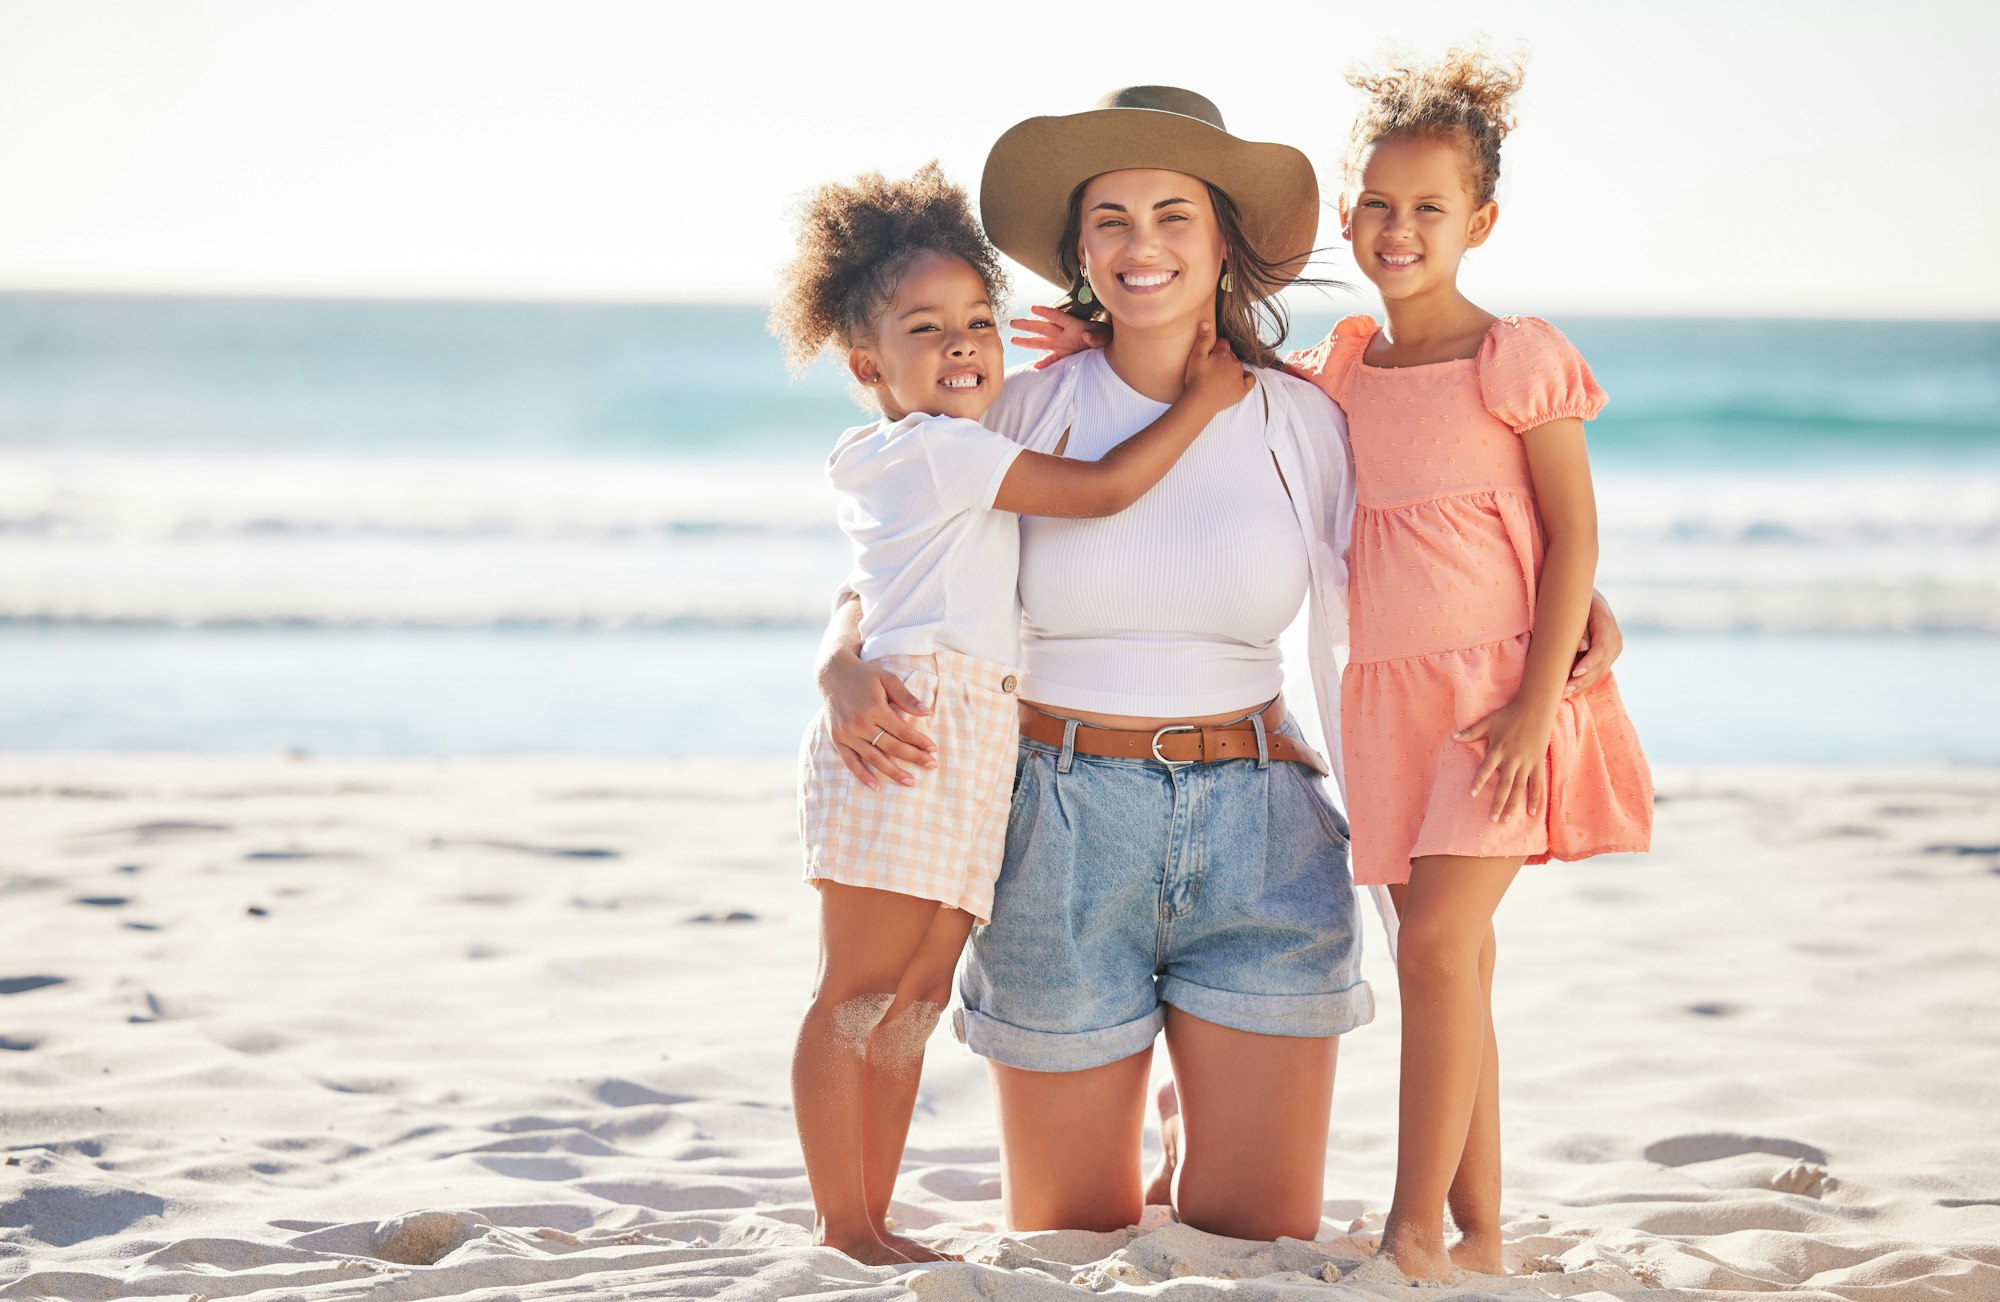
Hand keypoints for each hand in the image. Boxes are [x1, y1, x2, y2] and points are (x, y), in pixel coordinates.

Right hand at [817, 650, 935, 789]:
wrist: (832, 673)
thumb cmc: (865, 675)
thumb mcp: (888, 678)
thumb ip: (906, 697)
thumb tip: (927, 713)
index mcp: (874, 708)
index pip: (903, 731)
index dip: (920, 741)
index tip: (933, 749)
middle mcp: (860, 724)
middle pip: (892, 747)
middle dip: (914, 757)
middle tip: (932, 765)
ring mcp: (847, 734)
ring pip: (874, 758)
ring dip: (893, 772)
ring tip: (910, 781)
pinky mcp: (837, 739)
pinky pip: (851, 762)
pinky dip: (863, 775)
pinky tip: (876, 786)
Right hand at [1008, 304, 1106, 369]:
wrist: (1110, 348)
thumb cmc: (1108, 337)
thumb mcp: (1105, 335)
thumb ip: (1096, 335)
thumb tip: (1085, 334)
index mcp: (1074, 325)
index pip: (1057, 317)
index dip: (1046, 313)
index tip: (1034, 308)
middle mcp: (1065, 334)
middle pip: (1043, 328)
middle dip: (1028, 325)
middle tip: (1012, 322)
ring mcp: (1063, 345)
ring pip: (1041, 342)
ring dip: (1027, 341)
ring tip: (1012, 340)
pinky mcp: (1064, 355)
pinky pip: (1052, 359)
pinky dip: (1045, 363)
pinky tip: (1036, 366)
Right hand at [1180, 322, 1252, 414]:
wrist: (1200, 401)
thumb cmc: (1196, 379)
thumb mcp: (1196, 356)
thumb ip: (1202, 339)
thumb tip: (1207, 322)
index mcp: (1223, 354)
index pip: (1222, 343)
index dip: (1216, 346)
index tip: (1209, 352)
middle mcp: (1234, 363)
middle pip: (1231, 355)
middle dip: (1223, 357)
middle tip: (1212, 365)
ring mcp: (1239, 376)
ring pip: (1238, 366)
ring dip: (1231, 367)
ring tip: (1220, 374)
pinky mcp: (1242, 389)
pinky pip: (1250, 379)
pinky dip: (1247, 377)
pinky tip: (1240, 378)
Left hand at [1454, 695, 1554, 823]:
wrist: (1535, 707)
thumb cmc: (1509, 714)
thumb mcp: (1488, 721)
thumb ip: (1471, 732)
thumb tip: (1452, 737)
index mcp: (1498, 749)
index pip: (1486, 768)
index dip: (1479, 781)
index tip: (1472, 794)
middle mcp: (1513, 758)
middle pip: (1504, 784)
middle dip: (1498, 802)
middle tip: (1492, 819)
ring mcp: (1527, 762)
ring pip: (1520, 788)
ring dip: (1514, 804)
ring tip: (1507, 820)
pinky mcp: (1538, 763)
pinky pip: (1537, 784)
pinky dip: (1535, 798)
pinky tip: (1532, 812)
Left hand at [1566, 590, 1623, 697]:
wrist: (1587, 600)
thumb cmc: (1576, 602)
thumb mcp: (1576, 609)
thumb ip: (1579, 628)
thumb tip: (1583, 647)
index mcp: (1607, 624)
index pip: (1601, 648)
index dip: (1589, 662)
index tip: (1575, 672)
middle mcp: (1614, 639)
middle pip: (1600, 664)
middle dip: (1582, 679)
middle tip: (1563, 690)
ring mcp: (1613, 650)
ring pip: (1599, 672)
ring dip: (1582, 685)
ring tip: (1563, 694)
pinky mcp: (1607, 657)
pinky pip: (1597, 672)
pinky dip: (1584, 682)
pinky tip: (1570, 691)